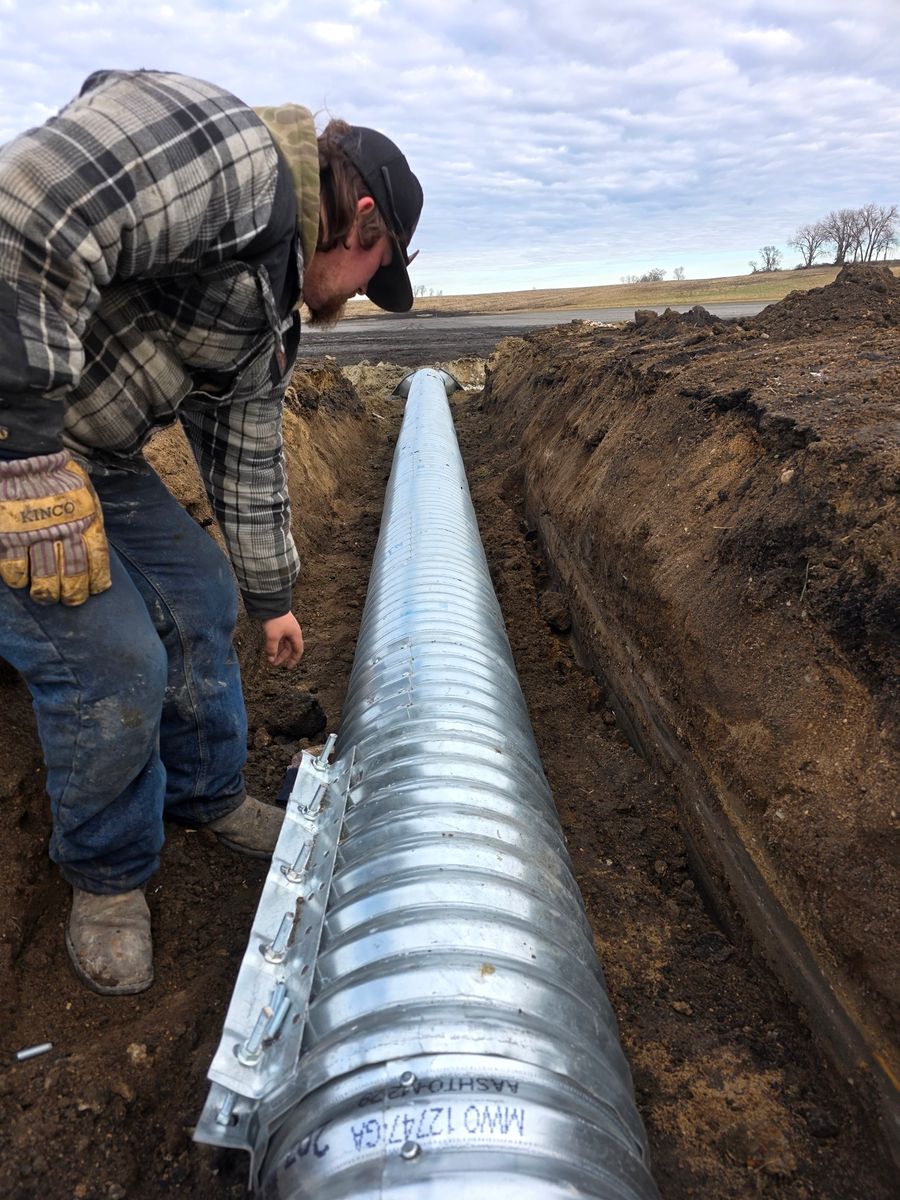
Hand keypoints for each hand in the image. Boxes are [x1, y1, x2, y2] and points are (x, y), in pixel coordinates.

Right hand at [0, 451, 111, 604]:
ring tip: (46, 596)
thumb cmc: (59, 476)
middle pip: (72, 575)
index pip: (97, 560)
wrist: (27, 455)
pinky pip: (14, 568)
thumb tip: (92, 552)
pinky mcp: (8, 535)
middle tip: (70, 599)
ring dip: (47, 593)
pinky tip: (21, 580)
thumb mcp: (86, 495)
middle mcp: (62, 532)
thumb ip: (89, 522)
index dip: (96, 580)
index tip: (94, 590)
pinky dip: (18, 579)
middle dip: (73, 594)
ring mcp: (34, 535)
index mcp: (86, 521)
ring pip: (44, 578)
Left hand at [262, 612, 303, 667]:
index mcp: (295, 635)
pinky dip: (275, 644)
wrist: (271, 603)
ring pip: (283, 643)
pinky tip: (269, 647)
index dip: (294, 660)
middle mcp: (292, 632)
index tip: (288, 667)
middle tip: (273, 663)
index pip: (298, 650)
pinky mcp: (280, 625)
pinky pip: (279, 638)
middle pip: (289, 648)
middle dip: (282, 656)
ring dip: (277, 650)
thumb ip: (272, 649)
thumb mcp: (273, 637)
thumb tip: (271, 659)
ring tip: (270, 656)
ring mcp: (286, 628)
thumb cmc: (275, 620)